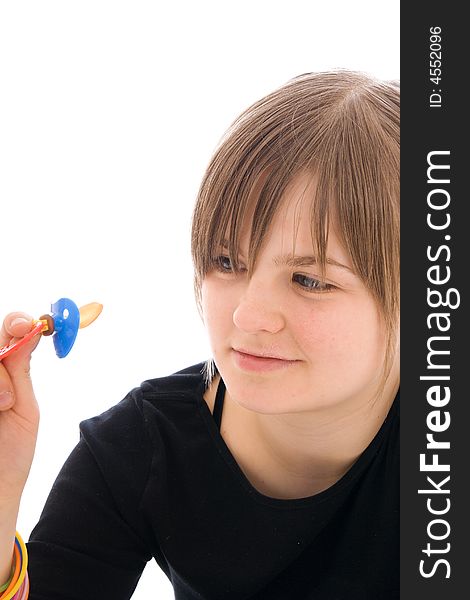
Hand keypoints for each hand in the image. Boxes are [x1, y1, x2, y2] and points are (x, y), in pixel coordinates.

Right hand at [0, 313, 41, 500]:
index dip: (15, 322)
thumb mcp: (23, 409)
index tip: (25, 325)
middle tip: (9, 394)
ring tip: (1, 409)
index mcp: (3, 371)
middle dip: (0, 359)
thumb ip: (20, 372)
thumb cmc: (10, 453)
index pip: (7, 332)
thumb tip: (32, 333)